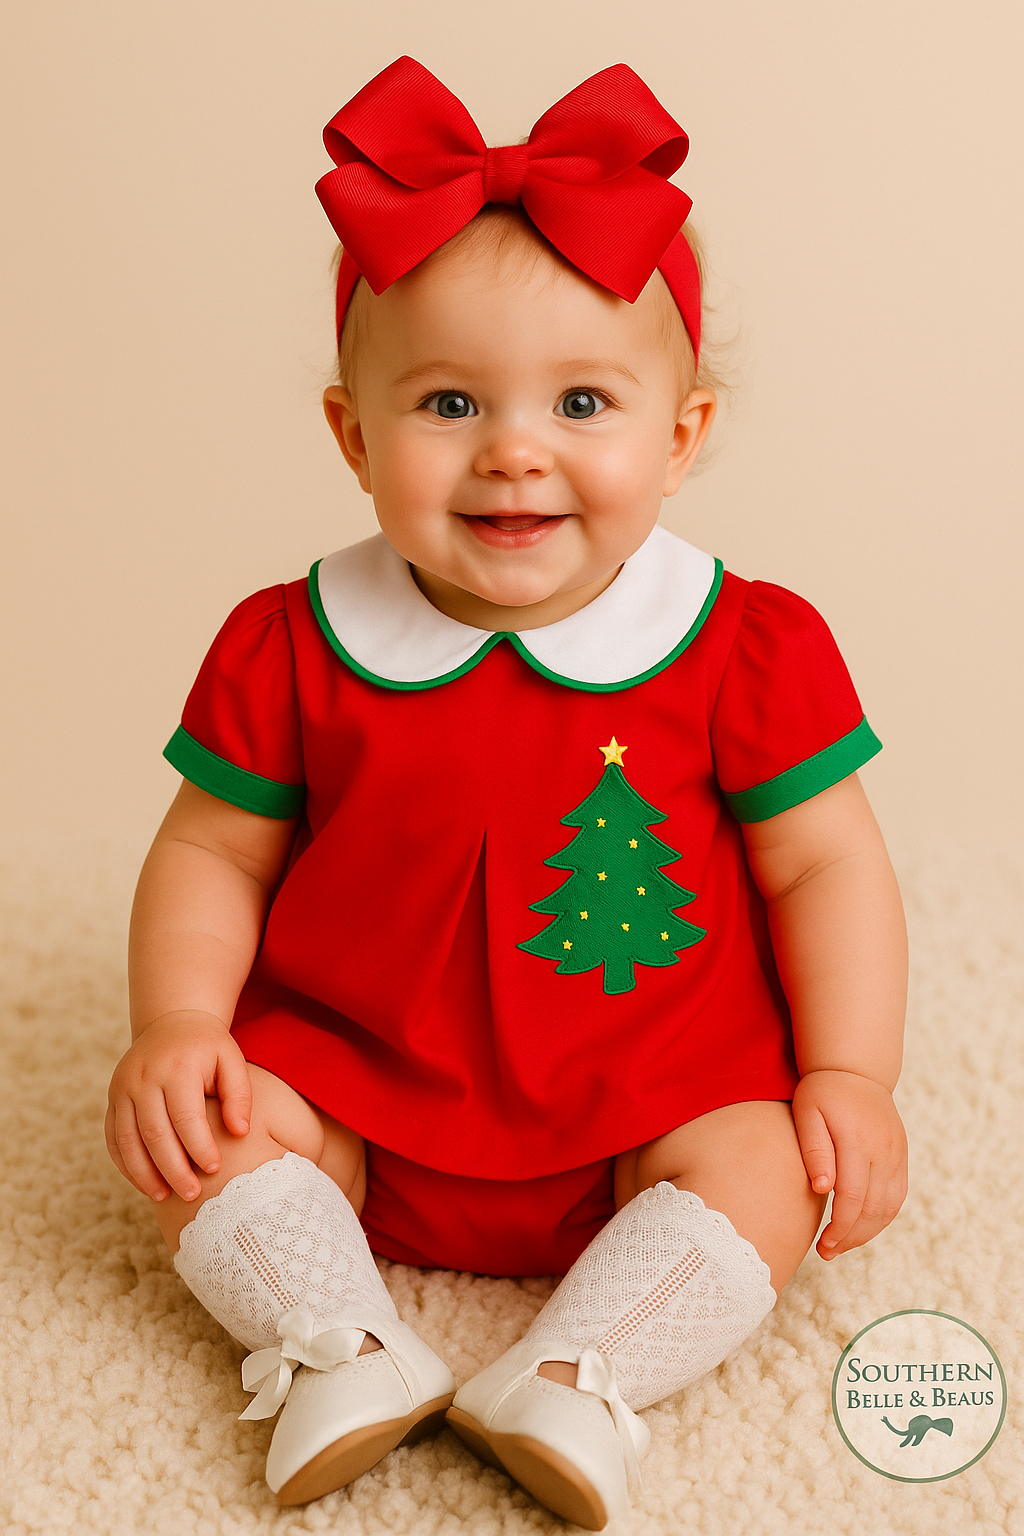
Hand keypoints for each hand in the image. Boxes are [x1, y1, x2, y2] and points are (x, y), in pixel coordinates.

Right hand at [105, 1012, 251, 1202]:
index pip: (185, 1117)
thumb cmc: (208, 1047)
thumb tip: (241, 1133)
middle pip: (154, 1134)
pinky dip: (126, 1164)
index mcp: (176, 1067)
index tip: (215, 1169)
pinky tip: (144, 1183)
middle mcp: (142, 1077)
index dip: (199, 1147)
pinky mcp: (112, 1098)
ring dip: (144, 1174)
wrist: (171, 1022)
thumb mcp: (232, 1059)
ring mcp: (122, 1088)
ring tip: (165, 1197)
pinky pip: (112, 1138)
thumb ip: (240, 1095)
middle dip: (173, 1169)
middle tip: (192, 1194)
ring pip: (127, 1140)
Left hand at [791, 1069, 907, 1259]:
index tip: (822, 1246)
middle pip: (873, 1209)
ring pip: (890, 1207)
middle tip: (827, 1252)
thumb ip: (814, 1150)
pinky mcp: (901, 1156)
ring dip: (867, 1232)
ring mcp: (897, 1153)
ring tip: (841, 1244)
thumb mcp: (807, 1112)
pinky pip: (898, 1195)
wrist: (855, 1069)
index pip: (853, 1198)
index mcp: (858, 1141)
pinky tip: (861, 1225)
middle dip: (851, 1237)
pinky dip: (882, 1217)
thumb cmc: (822, 1091)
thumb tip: (822, 1189)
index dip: (840, 1228)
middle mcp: (884, 1150)